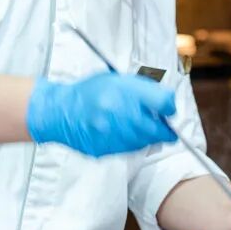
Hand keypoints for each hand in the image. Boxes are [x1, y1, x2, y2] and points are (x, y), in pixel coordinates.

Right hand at [26, 73, 176, 156]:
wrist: (60, 111)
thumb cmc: (91, 93)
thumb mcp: (119, 80)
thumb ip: (145, 89)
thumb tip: (168, 102)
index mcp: (124, 92)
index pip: (163, 103)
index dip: (170, 107)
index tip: (169, 109)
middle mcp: (119, 115)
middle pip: (159, 129)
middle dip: (164, 128)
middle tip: (165, 126)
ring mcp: (112, 135)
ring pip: (145, 142)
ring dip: (147, 136)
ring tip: (136, 125)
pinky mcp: (106, 150)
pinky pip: (130, 149)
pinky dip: (132, 142)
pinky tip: (122, 132)